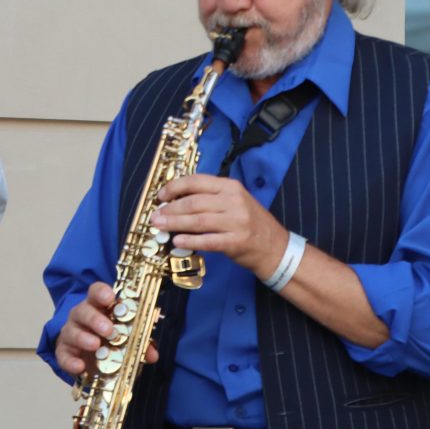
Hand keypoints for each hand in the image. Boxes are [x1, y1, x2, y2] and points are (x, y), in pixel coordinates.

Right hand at [55, 283, 159, 377]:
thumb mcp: (125, 338)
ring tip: (96, 345)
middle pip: (84, 311)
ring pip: (72, 331)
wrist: (86, 355)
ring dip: (84, 338)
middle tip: (109, 330)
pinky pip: (64, 355)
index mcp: (98, 307)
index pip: (96, 293)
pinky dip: (70, 361)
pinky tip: (80, 366)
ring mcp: (71, 333)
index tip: (110, 298)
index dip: (102, 293)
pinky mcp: (64, 352)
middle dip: (96, 319)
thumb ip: (139, 343)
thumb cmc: (107, 339)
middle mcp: (81, 317)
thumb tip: (153, 354)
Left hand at [152, 173, 286, 279]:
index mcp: (230, 187)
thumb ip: (210, 198)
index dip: (174, 187)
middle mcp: (233, 201)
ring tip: (160, 227)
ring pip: (198, 220)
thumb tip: (175, 200)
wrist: (275, 246)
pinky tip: (177, 241)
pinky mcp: (236, 241)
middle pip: (194, 202)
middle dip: (170, 209)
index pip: (196, 181)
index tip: (160, 196)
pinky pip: (208, 240)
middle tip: (155, 216)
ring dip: (175, 224)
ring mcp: (236, 221)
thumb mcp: (234, 202)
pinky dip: (190, 240)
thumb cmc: (249, 223)